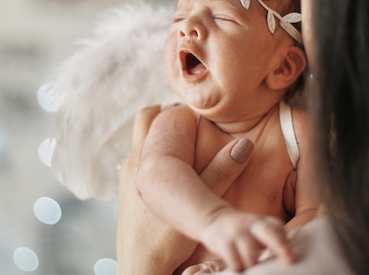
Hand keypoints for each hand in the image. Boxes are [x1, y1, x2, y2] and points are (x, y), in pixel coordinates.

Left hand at [116, 105, 254, 274]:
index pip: (152, 115)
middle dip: (163, 116)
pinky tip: (169, 173)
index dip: (174, 109)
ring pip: (140, 143)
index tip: (194, 112)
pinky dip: (152, 158)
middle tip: (188, 121)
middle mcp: (130, 163)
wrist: (140, 268)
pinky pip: (137, 162)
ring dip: (158, 138)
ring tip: (183, 144)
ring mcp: (124, 178)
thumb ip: (223, 171)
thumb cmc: (166, 238)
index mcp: (143, 159)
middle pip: (143, 121)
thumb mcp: (202, 202)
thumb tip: (244, 143)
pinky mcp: (123, 195)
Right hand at [199, 208, 293, 271]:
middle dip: (281, 247)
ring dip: (254, 266)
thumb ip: (274, 239)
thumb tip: (289, 260)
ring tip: (254, 272)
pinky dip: (239, 269)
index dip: (285, 244)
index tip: (292, 259)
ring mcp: (237, 232)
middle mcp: (252, 224)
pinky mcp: (223, 243)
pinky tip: (241, 270)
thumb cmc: (245, 231)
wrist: (215, 218)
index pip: (278, 230)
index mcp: (264, 222)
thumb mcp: (259, 229)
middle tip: (289, 260)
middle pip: (270, 233)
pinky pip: (234, 262)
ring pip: (250, 255)